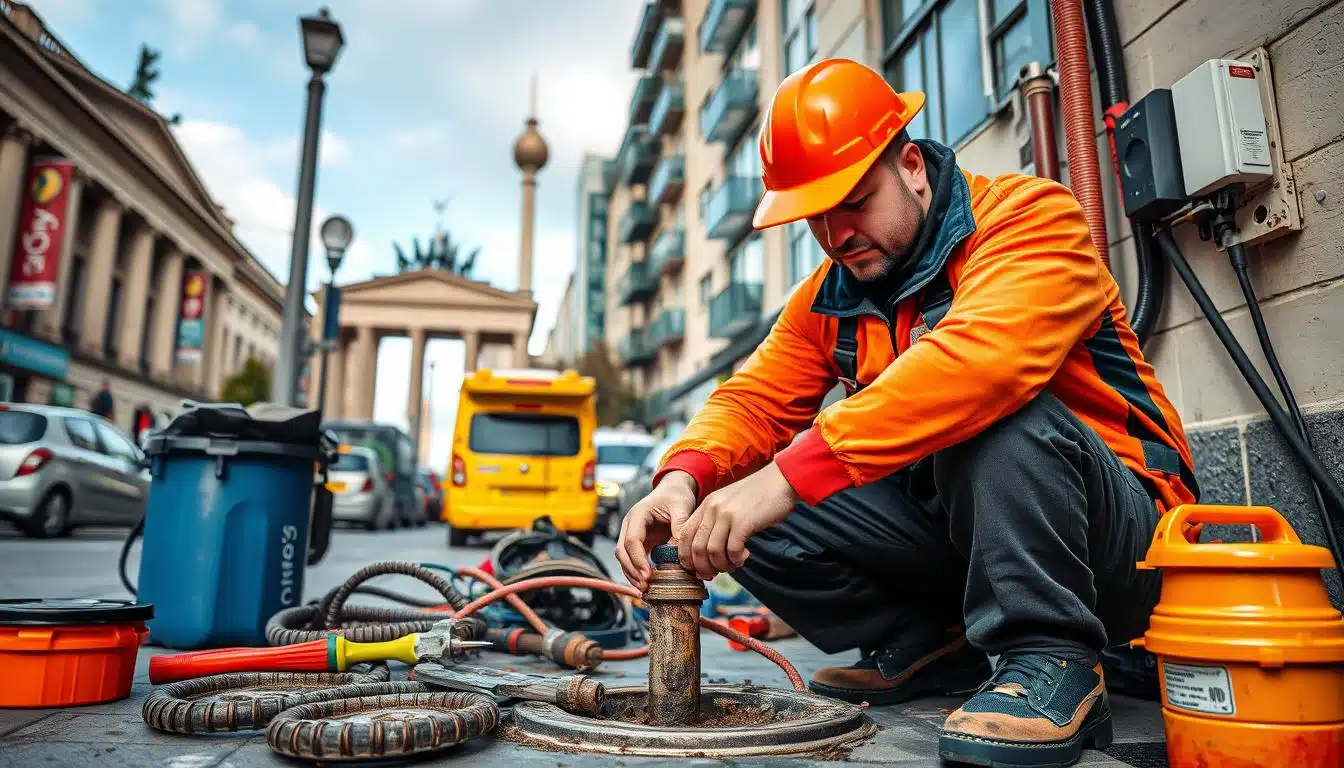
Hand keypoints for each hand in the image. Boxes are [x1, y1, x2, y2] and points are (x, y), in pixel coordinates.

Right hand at [616, 471, 697, 590]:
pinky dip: (638, 573)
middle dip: (632, 571)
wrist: (673, 491)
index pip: (632, 540)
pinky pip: (633, 560)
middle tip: (645, 586)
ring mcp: (632, 535)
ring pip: (624, 558)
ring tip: (646, 590)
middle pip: (622, 552)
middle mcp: (630, 526)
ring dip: (632, 575)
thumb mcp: (682, 506)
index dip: (638, 559)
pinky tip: (647, 584)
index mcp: (638, 515)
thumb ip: (680, 524)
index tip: (648, 575)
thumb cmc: (676, 496)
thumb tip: (679, 548)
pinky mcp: (640, 543)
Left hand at [678, 461, 798, 580]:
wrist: (781, 480)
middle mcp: (712, 509)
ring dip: (722, 565)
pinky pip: (732, 550)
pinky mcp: (743, 522)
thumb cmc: (759, 496)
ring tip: (733, 564)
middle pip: (696, 548)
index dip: (687, 557)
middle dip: (704, 567)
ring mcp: (726, 514)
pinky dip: (737, 559)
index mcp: (706, 505)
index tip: (698, 568)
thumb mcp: (730, 504)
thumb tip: (709, 554)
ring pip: (712, 552)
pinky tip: (745, 556)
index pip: (684, 535)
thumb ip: (718, 522)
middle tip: (715, 573)